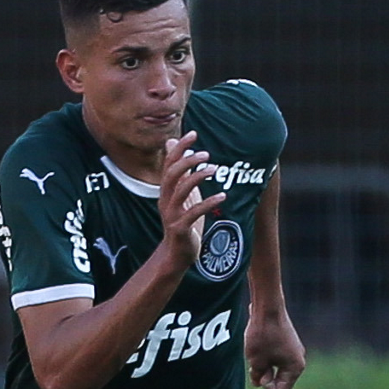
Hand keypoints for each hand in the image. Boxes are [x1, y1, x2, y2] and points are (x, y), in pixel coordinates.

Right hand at [158, 132, 223, 268]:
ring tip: (214, 169)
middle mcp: (166, 200)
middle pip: (171, 174)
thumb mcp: (180, 196)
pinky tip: (222, 196)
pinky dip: (208, 202)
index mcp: (166, 191)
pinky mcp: (180, 228)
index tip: (193, 133)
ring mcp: (172, 215)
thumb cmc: (182, 223)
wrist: (176, 255)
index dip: (179, 148)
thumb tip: (171, 145)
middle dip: (187, 161)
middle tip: (205, 154)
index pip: (169, 164)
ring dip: (197, 177)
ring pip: (181, 190)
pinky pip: (194, 212)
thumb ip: (179, 174)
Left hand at [245, 308, 305, 388]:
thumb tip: (259, 382)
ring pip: (275, 369)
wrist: (268, 306)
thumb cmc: (263, 335)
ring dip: (262, 370)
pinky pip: (274, 357)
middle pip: (279, 382)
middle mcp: (297, 360)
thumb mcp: (256, 361)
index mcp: (295, 368)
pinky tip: (254, 349)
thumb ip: (258, 376)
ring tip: (252, 356)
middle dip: (265, 384)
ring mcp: (292, 350)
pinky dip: (264, 360)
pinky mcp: (285, 341)